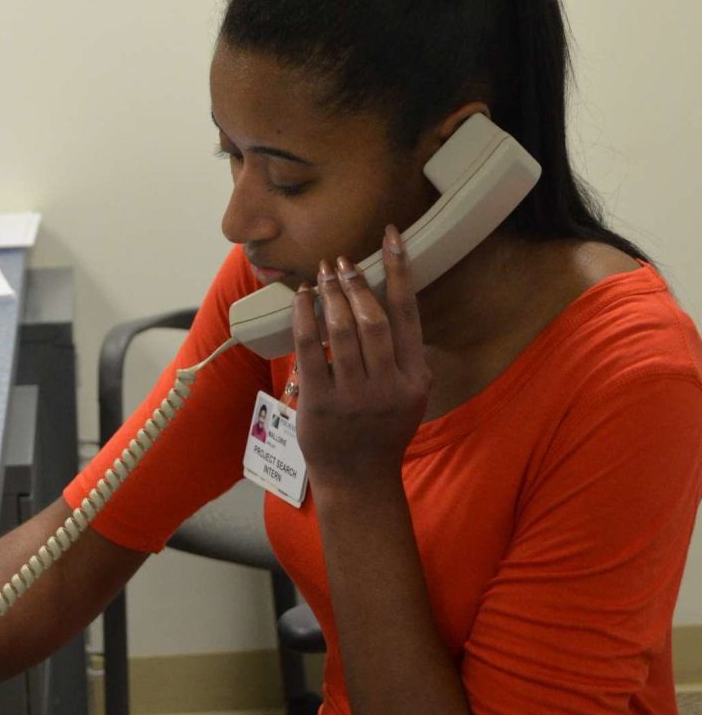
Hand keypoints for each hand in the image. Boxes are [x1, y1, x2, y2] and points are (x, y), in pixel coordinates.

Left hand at [292, 225, 430, 488]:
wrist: (359, 478)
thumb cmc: (381, 430)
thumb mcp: (409, 394)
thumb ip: (404, 355)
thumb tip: (388, 302)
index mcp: (415, 377)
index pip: (408, 312)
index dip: (400, 270)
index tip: (392, 236)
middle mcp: (388, 384)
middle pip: (373, 317)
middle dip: (356, 282)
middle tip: (341, 262)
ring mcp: (354, 395)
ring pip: (343, 329)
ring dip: (330, 295)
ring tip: (322, 274)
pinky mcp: (321, 403)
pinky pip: (311, 349)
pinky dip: (305, 318)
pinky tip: (301, 299)